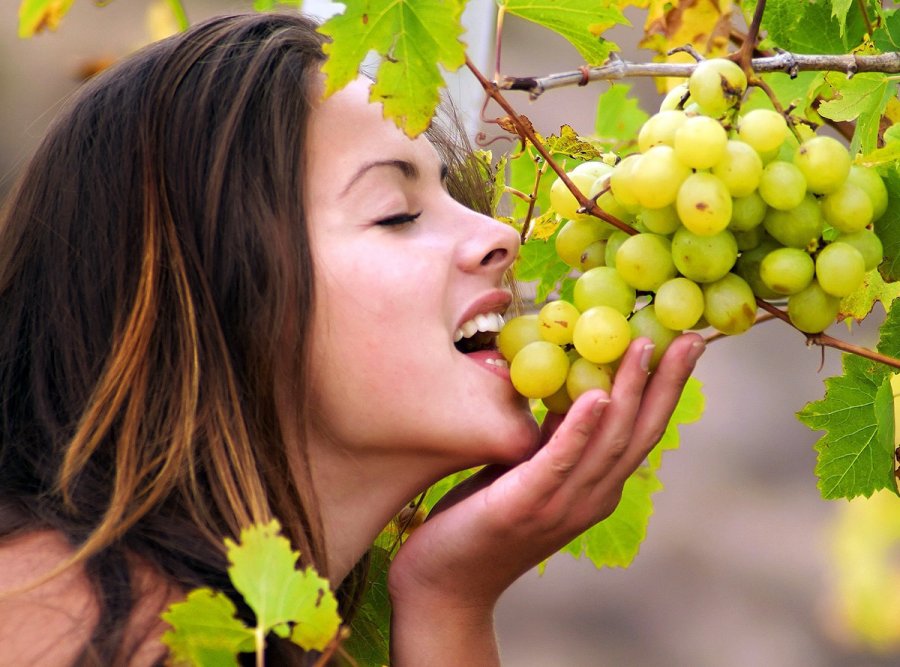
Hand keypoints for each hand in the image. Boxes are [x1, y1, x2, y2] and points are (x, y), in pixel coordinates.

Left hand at [387, 333, 703, 664]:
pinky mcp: (525, 506)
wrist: (445, 585)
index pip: (640, 431)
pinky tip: (596, 396)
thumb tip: (570, 391)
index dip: (665, 388)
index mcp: (596, 488)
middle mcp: (591, 498)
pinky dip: (581, 429)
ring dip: (628, 392)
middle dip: (666, 384)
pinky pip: (559, 461)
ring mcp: (562, 506)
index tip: (682, 343)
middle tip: (688, 337)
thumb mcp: (526, 470)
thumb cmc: (481, 521)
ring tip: (641, 346)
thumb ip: (554, 440)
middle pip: (639, 433)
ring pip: (608, 442)